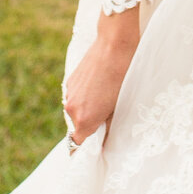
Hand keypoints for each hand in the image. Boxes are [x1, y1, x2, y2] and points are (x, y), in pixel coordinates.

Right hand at [62, 12, 138, 143]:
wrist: (114, 44)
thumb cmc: (123, 76)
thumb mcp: (119, 106)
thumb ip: (108, 125)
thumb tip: (104, 135)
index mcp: (84, 119)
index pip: (77, 145)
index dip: (85, 149)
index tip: (94, 148)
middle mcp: (72, 109)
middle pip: (78, 127)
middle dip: (90, 126)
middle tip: (108, 117)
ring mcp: (69, 93)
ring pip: (76, 111)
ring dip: (87, 110)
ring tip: (105, 98)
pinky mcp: (70, 80)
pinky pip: (75, 96)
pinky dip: (84, 97)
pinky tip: (99, 86)